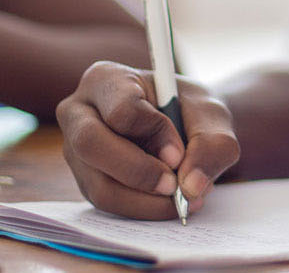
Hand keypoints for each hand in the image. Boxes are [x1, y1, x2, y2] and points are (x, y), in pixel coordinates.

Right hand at [57, 61, 239, 219]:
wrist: (187, 128)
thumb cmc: (191, 112)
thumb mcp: (212, 116)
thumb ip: (212, 144)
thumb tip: (191, 185)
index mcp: (106, 79)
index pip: (121, 109)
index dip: (154, 135)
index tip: (180, 152)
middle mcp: (79, 112)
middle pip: (90, 144)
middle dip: (138, 172)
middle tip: (175, 186)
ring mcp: (76, 150)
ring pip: (99, 184)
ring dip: (146, 199)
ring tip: (181, 197)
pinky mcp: (85, 179)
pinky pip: (108, 203)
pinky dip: (142, 209)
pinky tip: (167, 201)